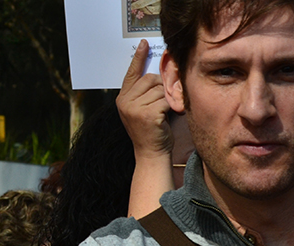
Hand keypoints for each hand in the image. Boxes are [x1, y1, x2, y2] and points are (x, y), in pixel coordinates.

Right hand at [117, 39, 172, 159]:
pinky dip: (170, 107)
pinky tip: (165, 117)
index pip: (132, 74)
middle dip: (160, 88)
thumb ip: (144, 92)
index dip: (138, 58)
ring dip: (166, 99)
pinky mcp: (147, 114)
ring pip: (160, 89)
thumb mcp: (141, 108)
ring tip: (162, 112)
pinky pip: (166, 100)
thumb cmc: (150, 130)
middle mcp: (125, 102)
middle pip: (150, 79)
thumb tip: (159, 72)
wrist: (151, 153)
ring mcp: (135, 108)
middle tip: (161, 104)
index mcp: (122, 99)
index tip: (144, 44)